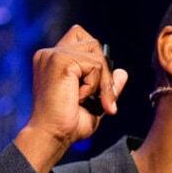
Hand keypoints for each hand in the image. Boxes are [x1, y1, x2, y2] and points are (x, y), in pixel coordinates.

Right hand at [14, 24, 128, 172]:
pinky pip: (96, 65)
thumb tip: (122, 72)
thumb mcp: (94, 103)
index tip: (95, 85)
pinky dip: (97, 85)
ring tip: (89, 100)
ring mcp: (52, 55)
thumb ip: (106, 86)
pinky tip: (80, 99)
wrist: (52, 136)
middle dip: (103, 71)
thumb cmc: (68, 125)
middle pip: (92, 43)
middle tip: (102, 99)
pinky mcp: (60, 61)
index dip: (94, 56)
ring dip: (102, 82)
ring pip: (97, 55)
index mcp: (51, 60)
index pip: (79, 36)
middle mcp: (49, 54)